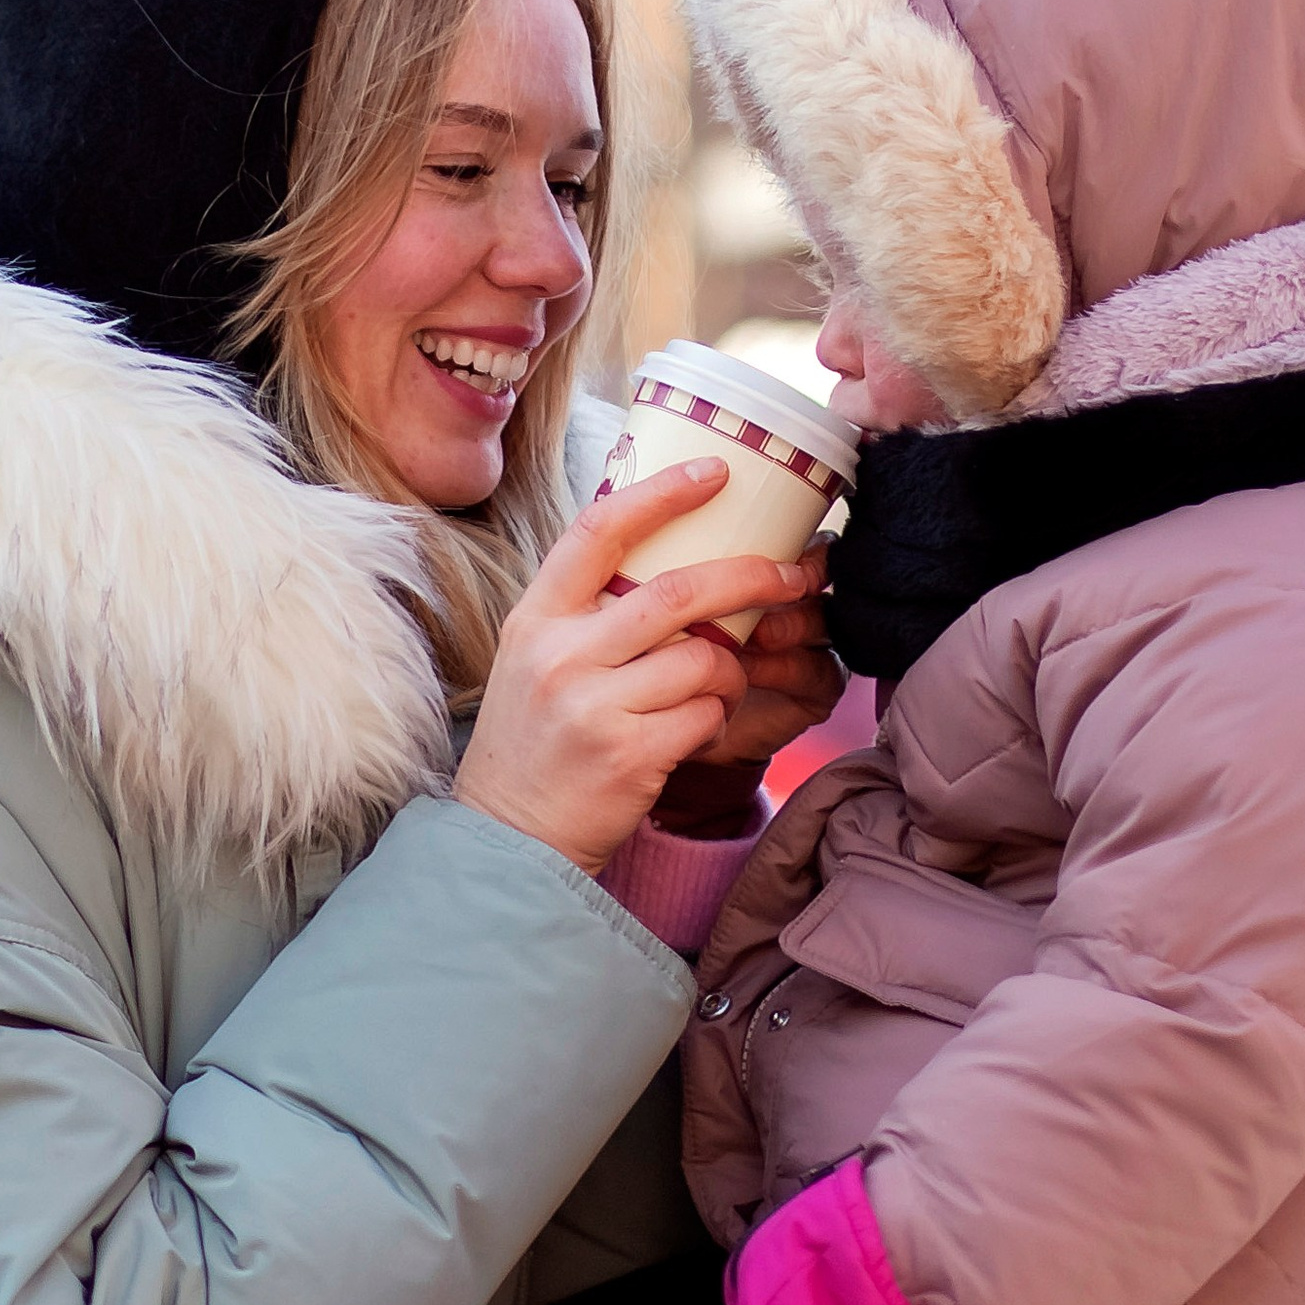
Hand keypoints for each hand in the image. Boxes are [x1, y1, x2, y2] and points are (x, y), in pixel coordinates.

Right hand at [455, 458, 818, 876]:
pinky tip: (700, 729)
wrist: (511, 834)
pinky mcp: (628, 754)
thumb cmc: (537, 739)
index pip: (599, 530)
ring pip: (704, 658)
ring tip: (719, 686)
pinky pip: (706, 714)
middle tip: (793, 574)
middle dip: (750, 577)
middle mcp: (559, 655)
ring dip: (732, 670)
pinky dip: (719, 717)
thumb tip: (669, 550)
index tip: (717, 470)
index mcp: (536, 617)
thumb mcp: (537, 658)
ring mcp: (593, 706)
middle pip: (675, 590)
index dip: (663, 492)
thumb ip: (587, 610)